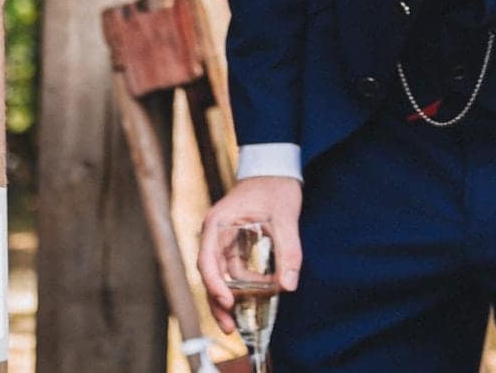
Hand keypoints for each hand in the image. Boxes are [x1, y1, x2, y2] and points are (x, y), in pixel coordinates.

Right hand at [196, 176, 302, 333]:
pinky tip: (254, 299)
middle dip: (217, 302)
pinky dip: (241, 286)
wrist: (276, 168)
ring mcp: (223, 240)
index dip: (214, 284)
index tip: (227, 301)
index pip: (207, 260)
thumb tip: (289, 286)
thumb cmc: (276, 187)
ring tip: (236, 324)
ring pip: (220, 276)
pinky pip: (233, 271)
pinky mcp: (234, 245)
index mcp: (218, 224)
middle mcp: (215, 234)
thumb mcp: (285, 218)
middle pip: (210, 274)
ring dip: (228, 299)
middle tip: (229, 327)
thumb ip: (288, 252)